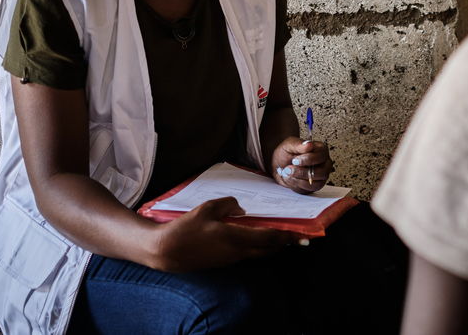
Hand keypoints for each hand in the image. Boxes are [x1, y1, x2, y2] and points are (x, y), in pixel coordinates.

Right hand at [147, 196, 299, 272]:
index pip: (268, 238)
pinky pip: (247, 254)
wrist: (167, 251)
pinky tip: (255, 238)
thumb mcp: (207, 208)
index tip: (300, 234)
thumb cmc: (186, 228)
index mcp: (235, 237)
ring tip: (279, 236)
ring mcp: (230, 259)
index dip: (286, 236)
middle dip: (283, 243)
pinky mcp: (224, 262)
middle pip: (267, 249)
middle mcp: (236, 252)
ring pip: (258, 253)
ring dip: (270, 246)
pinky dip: (257, 247)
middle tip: (295, 235)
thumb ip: (228, 205)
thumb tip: (241, 209)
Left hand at [271, 136, 334, 193]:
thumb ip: (299, 144)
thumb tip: (309, 144)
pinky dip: (298, 185)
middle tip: (289, 169)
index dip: (308, 159)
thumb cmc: (287, 152)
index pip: (321, 156)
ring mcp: (321, 176)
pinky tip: (290, 178)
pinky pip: (310, 190)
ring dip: (299, 180)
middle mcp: (324, 163)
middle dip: (302, 172)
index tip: (295, 160)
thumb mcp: (289, 145)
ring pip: (317, 183)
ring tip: (287, 173)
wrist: (280, 163)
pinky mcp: (315, 185)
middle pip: (322, 172)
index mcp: (321, 150)